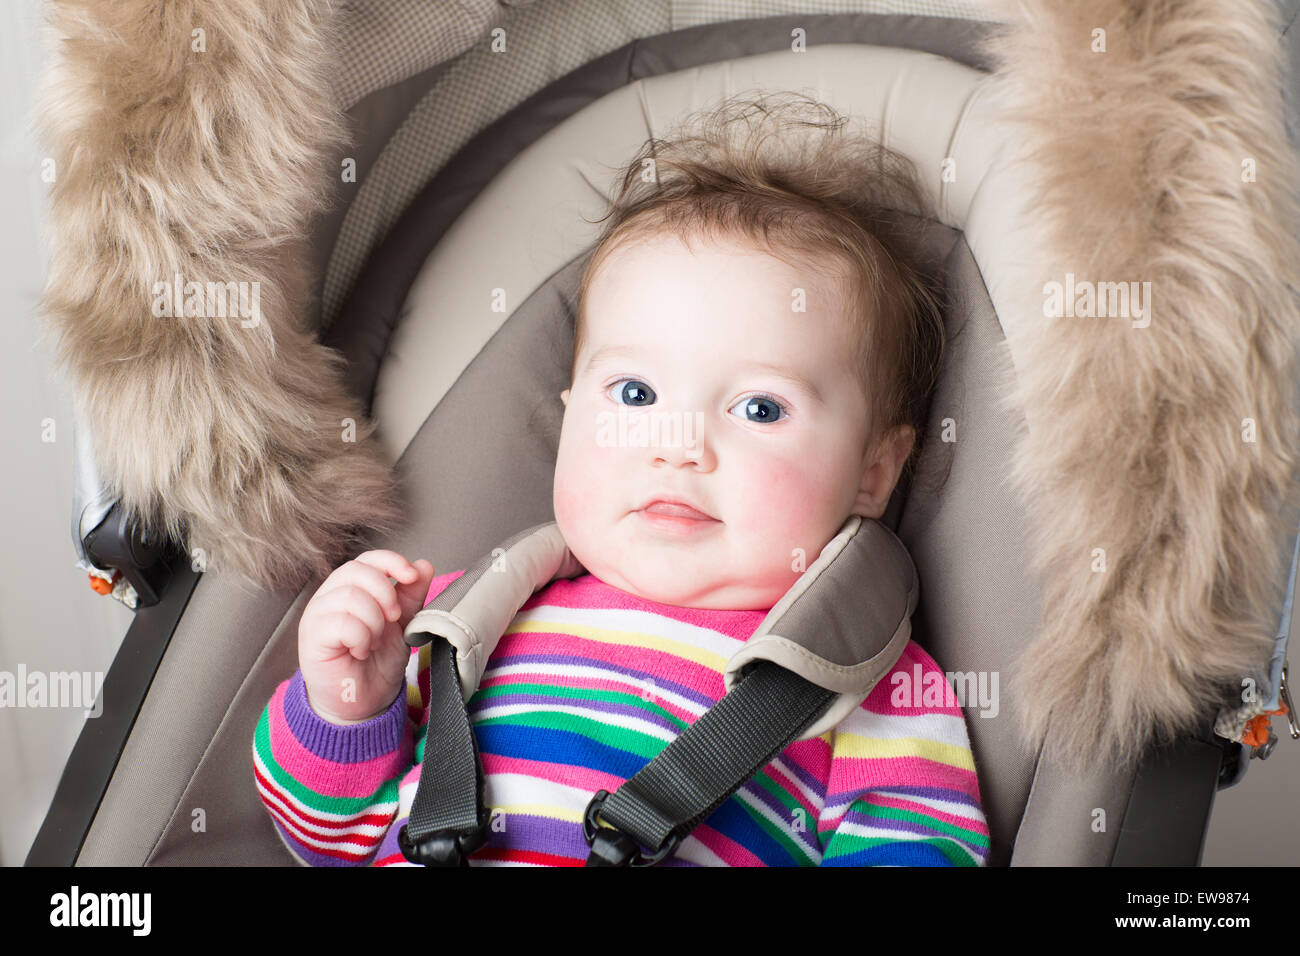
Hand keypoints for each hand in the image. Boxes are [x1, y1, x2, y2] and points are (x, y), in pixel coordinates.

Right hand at [298, 550, 435, 724]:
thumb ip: (410, 595)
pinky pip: (341, 623)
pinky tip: (361, 651)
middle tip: (393, 619)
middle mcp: (329, 597)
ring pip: (350, 596)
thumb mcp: (401, 624)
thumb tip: (423, 565)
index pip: (366, 559)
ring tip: (374, 642)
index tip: (412, 576)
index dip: (390, 562)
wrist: (364, 702)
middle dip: (384, 593)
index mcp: (350, 588)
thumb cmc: (377, 661)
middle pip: (356, 571)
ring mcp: (316, 616)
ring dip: (373, 621)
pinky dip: (361, 637)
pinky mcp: (312, 637)